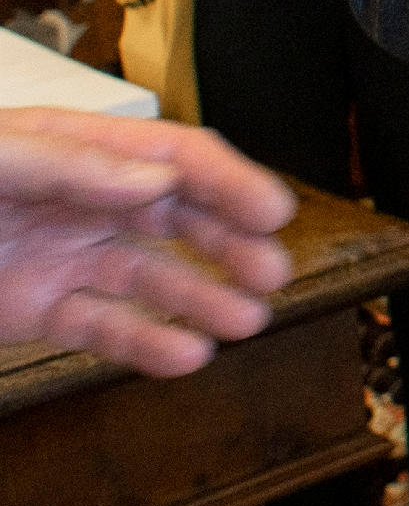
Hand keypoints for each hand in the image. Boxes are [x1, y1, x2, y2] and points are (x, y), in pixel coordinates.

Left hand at [0, 109, 296, 374]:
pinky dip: (147, 345)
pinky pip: (103, 329)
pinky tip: (186, 356)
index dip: (229, 182)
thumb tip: (155, 181)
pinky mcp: (38, 312)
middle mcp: (84, 203)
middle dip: (232, 244)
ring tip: (247, 321)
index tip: (273, 212)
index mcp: (79, 150)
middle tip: (273, 273)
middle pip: (178, 218)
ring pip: (153, 279)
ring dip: (204, 299)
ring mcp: (64, 259)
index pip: (173, 158)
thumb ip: (66, 162)